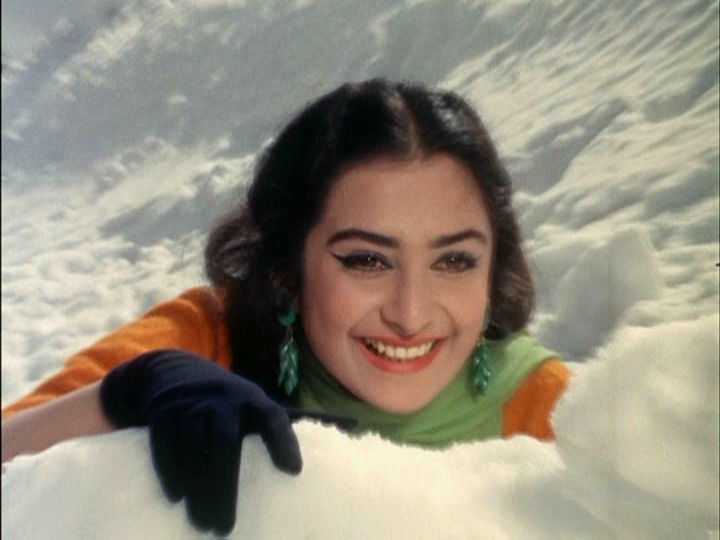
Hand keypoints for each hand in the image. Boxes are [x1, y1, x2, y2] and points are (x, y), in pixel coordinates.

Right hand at [100, 349, 301, 535]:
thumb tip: (295, 469)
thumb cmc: (221, 400)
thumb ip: (267, 428)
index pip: (272, 417)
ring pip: (194, 443)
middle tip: (224, 527)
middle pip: (226, 440)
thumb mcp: (246, 403)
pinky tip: (177, 496)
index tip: (293, 471)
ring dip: (197, 485)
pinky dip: (170, 470)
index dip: (283, 442)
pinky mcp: (163, 407)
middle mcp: (223, 397)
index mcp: (251, 399)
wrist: (173, 368)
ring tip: (201, 521)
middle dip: (224, 485)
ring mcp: (191, 401)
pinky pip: (165, 441)